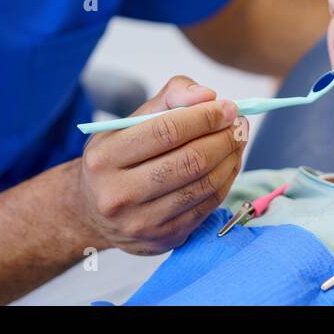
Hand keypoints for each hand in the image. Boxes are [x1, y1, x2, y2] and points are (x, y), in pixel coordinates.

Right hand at [76, 75, 248, 254]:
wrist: (93, 211)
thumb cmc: (117, 158)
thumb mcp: (129, 121)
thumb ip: (169, 98)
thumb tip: (207, 95)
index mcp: (105, 157)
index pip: (167, 131)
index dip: (205, 117)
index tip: (228, 107)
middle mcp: (118, 194)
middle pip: (190, 161)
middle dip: (224, 138)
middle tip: (239, 124)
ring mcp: (141, 221)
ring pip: (203, 185)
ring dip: (230, 159)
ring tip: (237, 141)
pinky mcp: (162, 238)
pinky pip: (206, 206)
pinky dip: (225, 181)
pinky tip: (229, 164)